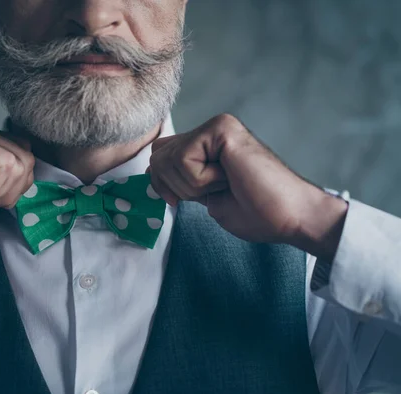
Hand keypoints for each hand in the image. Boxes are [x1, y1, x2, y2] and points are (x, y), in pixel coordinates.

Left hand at [148, 114, 347, 258]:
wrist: (289, 217)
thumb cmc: (255, 212)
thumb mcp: (204, 195)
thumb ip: (181, 179)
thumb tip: (154, 172)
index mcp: (207, 144)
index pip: (160, 155)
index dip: (162, 183)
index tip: (184, 200)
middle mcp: (211, 129)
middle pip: (158, 155)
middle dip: (176, 186)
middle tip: (214, 191)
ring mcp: (217, 126)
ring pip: (168, 160)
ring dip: (192, 186)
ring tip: (226, 184)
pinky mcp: (222, 128)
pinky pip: (184, 160)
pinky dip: (201, 181)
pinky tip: (228, 178)